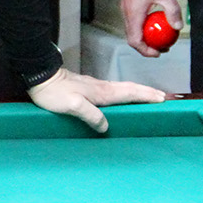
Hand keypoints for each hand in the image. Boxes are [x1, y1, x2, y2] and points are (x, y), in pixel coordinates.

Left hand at [26, 68, 166, 133]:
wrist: (40, 76)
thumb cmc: (54, 92)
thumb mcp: (72, 105)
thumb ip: (90, 115)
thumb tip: (106, 126)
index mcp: (101, 92)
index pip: (129, 93)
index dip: (146, 96)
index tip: (162, 98)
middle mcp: (101, 87)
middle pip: (130, 89)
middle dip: (147, 92)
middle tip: (162, 96)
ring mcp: (94, 86)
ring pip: (121, 89)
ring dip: (137, 92)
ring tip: (148, 96)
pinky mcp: (87, 88)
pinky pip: (112, 91)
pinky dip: (123, 93)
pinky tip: (120, 98)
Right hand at [121, 0, 181, 56]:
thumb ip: (172, 11)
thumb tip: (178, 26)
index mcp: (133, 12)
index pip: (135, 40)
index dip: (146, 50)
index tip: (158, 52)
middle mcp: (126, 10)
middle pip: (132, 36)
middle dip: (146, 45)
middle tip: (162, 47)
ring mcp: (126, 5)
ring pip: (132, 27)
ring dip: (145, 35)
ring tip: (160, 35)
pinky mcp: (129, 0)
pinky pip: (134, 18)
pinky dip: (143, 24)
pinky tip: (156, 20)